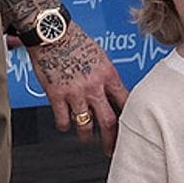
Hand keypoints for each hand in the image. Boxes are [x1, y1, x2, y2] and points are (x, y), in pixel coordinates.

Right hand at [28, 20, 129, 153]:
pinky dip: (64, 125)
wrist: (52, 32)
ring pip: (86, 125)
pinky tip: (65, 124)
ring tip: (87, 138)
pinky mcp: (56, 95)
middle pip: (109, 121)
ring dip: (86, 135)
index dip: (130, 118)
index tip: (132, 128)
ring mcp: (75, 93)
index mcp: (108, 74)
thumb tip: (112, 92)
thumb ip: (105, 76)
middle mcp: (94, 86)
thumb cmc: (75, 39)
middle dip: (112, 140)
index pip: (126, 102)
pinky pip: (63, 120)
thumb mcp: (99, 56)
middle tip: (113, 150)